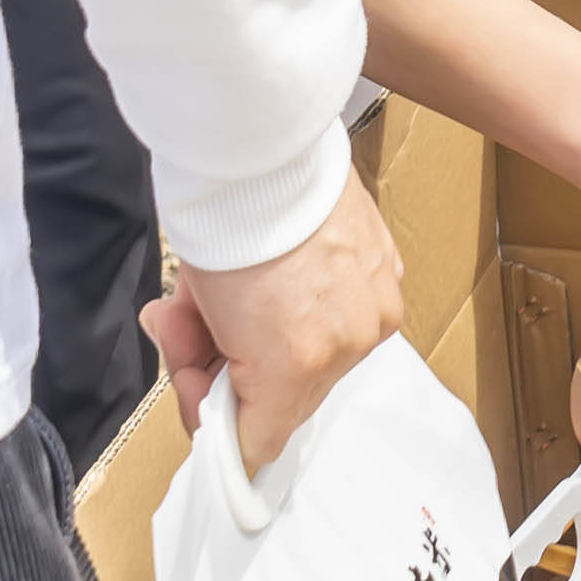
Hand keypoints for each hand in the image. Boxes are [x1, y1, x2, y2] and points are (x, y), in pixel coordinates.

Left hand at [157, 163, 405, 469]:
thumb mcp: (193, 311)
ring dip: (274, 334)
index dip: (213, 411)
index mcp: (294, 365)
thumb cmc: (220, 220)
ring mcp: (376, 302)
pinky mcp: (388, 266)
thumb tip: (210, 387)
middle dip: (236, 366)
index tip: (191, 377)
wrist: (258, 142)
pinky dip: (316, 302)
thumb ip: (205, 364)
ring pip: (320, 355)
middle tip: (191, 322)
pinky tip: (281, 273)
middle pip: (287, 396)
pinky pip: (351, 311)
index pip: (258, 438)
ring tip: (228, 288)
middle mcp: (348, 344)